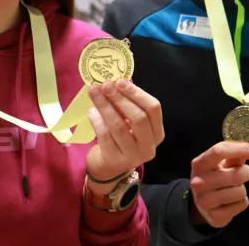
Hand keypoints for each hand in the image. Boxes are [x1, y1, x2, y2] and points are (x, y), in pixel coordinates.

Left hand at [84, 79, 163, 194]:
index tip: (120, 81)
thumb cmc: (120, 139)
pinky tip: (91, 112)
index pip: (153, 109)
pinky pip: (105, 137)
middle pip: (139, 118)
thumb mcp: (129, 124)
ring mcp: (133, 156)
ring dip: (106, 107)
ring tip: (94, 94)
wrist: (108, 168)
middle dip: (120, 99)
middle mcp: (149, 146)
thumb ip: (127, 106)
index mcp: (157, 133)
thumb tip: (114, 82)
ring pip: (120, 127)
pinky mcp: (115, 161)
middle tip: (105, 85)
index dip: (137, 93)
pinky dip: (97, 121)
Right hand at [187, 141, 248, 228]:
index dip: (240, 149)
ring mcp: (205, 201)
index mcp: (199, 164)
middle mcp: (198, 183)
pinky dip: (242, 201)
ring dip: (242, 188)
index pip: (219, 151)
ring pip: (240, 192)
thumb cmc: (213, 177)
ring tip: (234, 188)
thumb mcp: (219, 163)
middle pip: (235, 175)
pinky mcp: (214, 216)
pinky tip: (232, 200)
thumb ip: (234, 156)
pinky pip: (241, 204)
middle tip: (246, 173)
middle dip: (247, 173)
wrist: (201, 203)